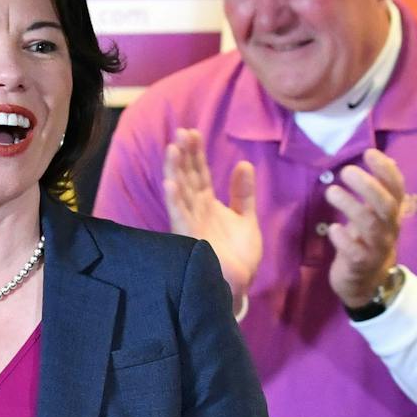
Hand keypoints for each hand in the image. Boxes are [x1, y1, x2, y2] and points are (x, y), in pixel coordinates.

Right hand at [162, 129, 260, 306]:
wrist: (239, 285)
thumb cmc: (239, 255)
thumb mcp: (246, 218)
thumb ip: (242, 193)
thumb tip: (243, 163)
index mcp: (207, 204)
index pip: (199, 173)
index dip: (195, 153)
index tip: (192, 132)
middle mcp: (196, 210)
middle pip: (187, 178)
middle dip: (183, 156)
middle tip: (181, 133)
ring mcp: (191, 224)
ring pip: (180, 193)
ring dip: (174, 172)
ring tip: (172, 150)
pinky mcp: (190, 239)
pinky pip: (180, 218)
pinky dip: (175, 201)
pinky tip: (170, 185)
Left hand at [325, 149, 404, 308]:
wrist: (367, 283)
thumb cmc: (367, 241)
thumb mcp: (376, 215)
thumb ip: (380, 189)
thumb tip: (386, 158)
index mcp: (392, 214)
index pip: (397, 189)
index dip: (386, 170)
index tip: (369, 152)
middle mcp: (389, 229)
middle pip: (386, 205)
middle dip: (368, 186)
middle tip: (346, 171)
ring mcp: (377, 248)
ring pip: (369, 225)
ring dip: (350, 206)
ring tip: (331, 192)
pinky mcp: (361, 265)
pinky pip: (355, 252)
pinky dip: (343, 238)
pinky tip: (332, 228)